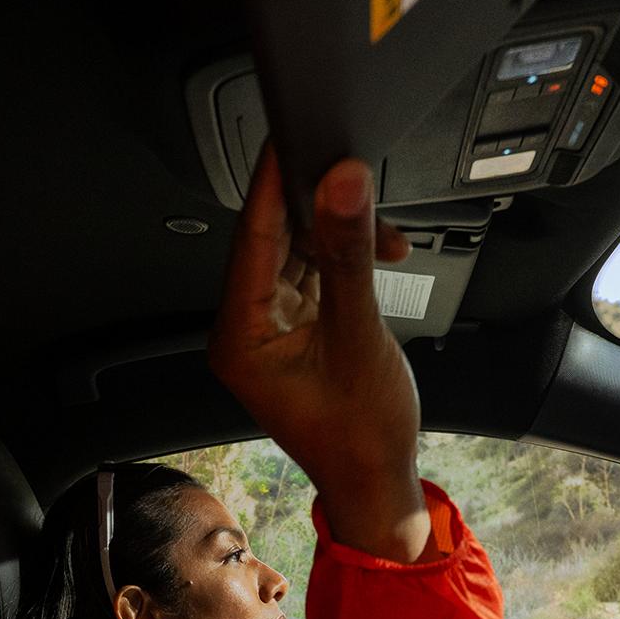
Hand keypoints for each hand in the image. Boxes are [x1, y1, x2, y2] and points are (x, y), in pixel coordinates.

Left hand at [207, 147, 424, 559]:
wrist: (378, 485)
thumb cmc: (360, 436)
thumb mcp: (360, 335)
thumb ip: (350, 254)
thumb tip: (341, 184)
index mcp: (239, 337)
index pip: (251, 237)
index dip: (274, 181)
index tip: (293, 133)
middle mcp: (245, 331)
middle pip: (272, 239)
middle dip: (317, 206)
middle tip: (351, 170)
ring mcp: (270, 331)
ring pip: (298, 253)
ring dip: (340, 234)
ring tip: (380, 228)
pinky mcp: (296, 332)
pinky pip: (314, 275)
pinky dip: (345, 260)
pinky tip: (378, 253)